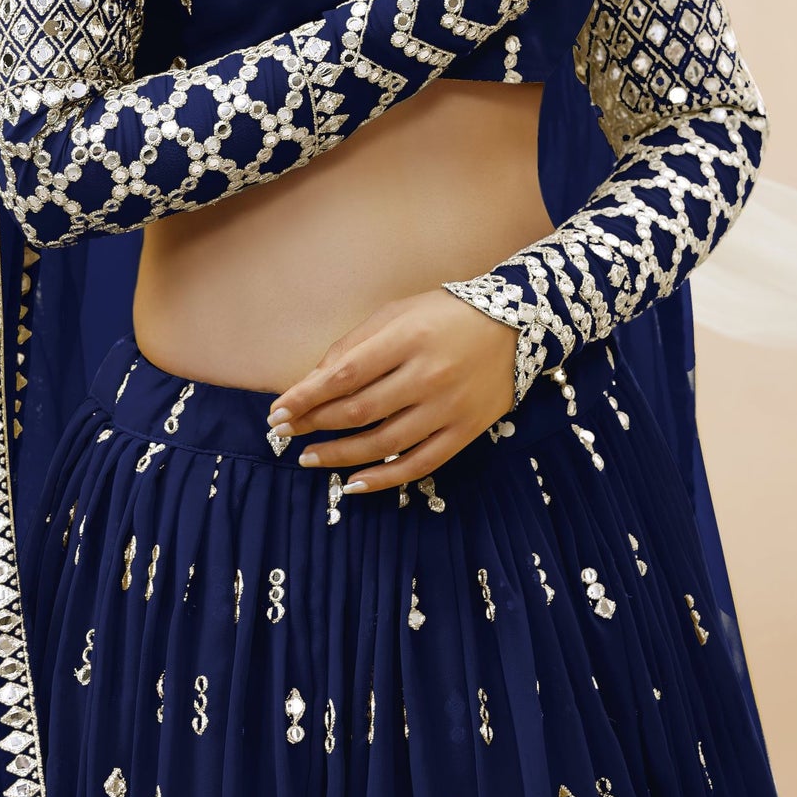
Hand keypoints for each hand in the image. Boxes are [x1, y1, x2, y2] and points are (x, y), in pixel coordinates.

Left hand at [264, 289, 519, 493]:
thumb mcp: (398, 313)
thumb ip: (355, 344)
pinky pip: (418, 464)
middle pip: (359, 410)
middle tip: (284, 432)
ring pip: (383, 443)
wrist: (517, 326)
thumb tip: (312, 382)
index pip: (346, 374)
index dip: (307, 396)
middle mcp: (429, 375)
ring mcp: (449, 408)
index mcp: (409, 338)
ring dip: (339, 455)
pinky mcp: (465, 432)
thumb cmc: (445, 315)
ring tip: (309, 457)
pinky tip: (353, 483)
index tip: (278, 410)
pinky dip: (383, 478)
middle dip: (314, 424)